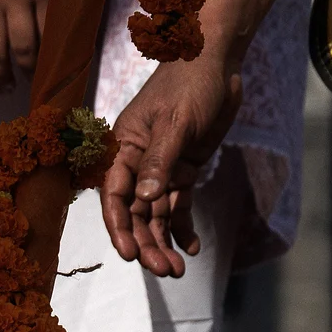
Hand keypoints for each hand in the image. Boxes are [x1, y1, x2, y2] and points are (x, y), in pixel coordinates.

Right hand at [100, 57, 240, 277]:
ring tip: (177, 270)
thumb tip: (145, 201)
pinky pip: (178, 205)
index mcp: (124, 147)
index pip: (114, 195)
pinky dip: (183, 226)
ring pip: (156, 214)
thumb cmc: (190, 83)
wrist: (216, 61)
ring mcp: (161, 168)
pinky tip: (191, 247)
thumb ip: (160, 163)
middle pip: (136, 212)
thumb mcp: (175, 123)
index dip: (119, 227)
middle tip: (165, 270)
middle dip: (147, 243)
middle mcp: (137, 162)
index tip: (130, 255)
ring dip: (164, 241)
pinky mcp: (182, 169)